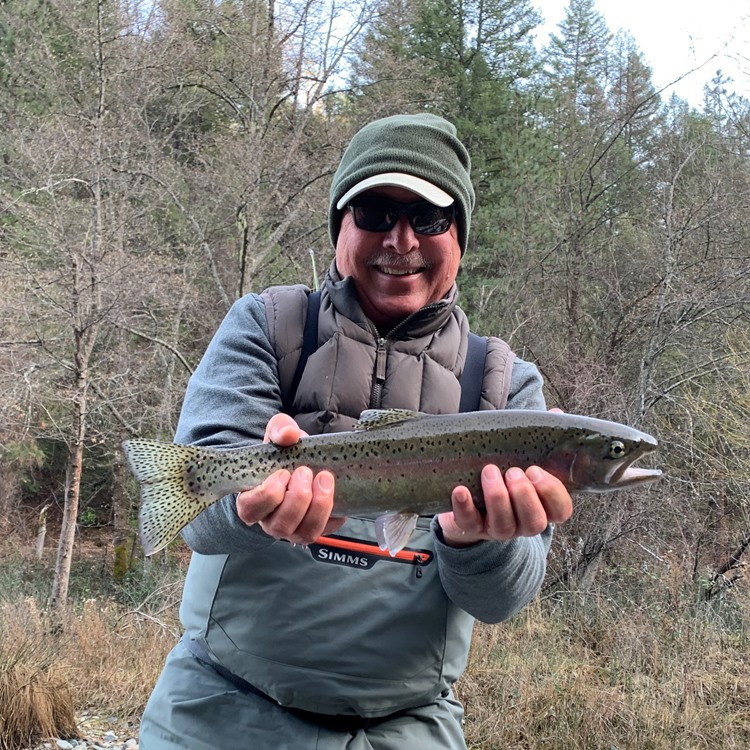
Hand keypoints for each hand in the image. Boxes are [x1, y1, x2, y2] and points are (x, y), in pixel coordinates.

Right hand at [235, 413, 344, 544]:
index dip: (267, 495)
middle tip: (306, 472)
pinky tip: (336, 492)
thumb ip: (280, 429)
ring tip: (325, 479)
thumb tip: (289, 434)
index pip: (250, 509)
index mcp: (253, 500)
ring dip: (318, 506)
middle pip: (279, 525)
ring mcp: (294, 529)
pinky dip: (334, 513)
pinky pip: (327, 529)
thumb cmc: (284, 452)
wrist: (304, 461)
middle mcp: (271, 521)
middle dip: (297, 498)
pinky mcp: (316, 528)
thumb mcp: (278, 435)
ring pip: (304, 533)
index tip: (283, 472)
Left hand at [437, 408, 573, 547]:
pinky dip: (464, 507)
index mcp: (542, 506)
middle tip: (513, 471)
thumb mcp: (522, 455)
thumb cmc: (503, 472)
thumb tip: (557, 413)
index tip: (535, 470)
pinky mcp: (471, 528)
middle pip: (535, 522)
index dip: (552, 493)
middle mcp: (523, 522)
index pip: (561, 510)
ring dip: (497, 498)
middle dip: (524, 496)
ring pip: (504, 526)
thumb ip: (540, 439)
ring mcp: (498, 528)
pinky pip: (469, 524)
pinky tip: (460, 490)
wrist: (468, 497)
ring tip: (488, 471)